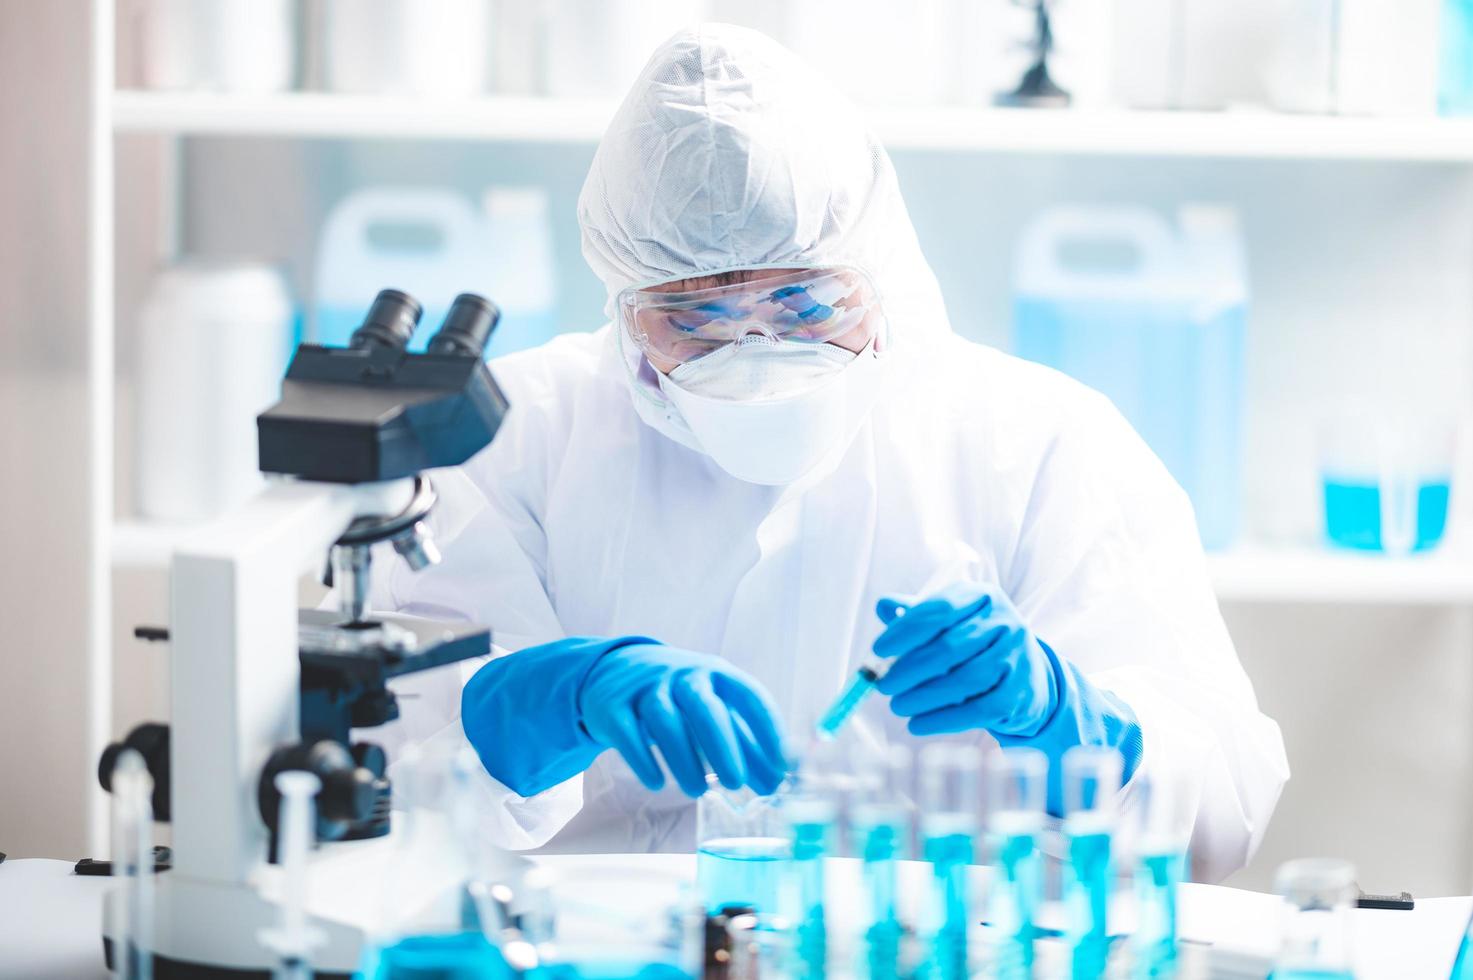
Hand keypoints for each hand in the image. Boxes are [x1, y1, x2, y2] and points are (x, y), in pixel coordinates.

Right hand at [462, 636, 787, 798]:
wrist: (616, 669)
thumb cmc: (681, 697)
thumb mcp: (715, 709)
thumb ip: (746, 745)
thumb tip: (777, 783)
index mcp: (717, 674)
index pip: (749, 695)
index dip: (768, 729)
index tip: (783, 765)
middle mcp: (682, 674)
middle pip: (703, 706)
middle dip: (722, 745)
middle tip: (736, 783)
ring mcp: (645, 687)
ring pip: (664, 720)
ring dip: (683, 759)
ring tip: (698, 792)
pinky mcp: (613, 704)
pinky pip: (628, 732)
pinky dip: (643, 759)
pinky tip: (656, 782)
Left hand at [873, 583, 1056, 736]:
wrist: (1024, 679)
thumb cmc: (974, 647)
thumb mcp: (951, 624)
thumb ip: (918, 615)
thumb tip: (884, 605)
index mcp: (982, 597)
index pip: (941, 608)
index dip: (906, 630)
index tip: (878, 650)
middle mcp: (1005, 622)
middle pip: (950, 647)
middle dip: (909, 669)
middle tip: (883, 686)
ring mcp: (1016, 657)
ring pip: (964, 680)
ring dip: (923, 697)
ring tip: (897, 706)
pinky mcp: (1019, 693)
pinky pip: (978, 710)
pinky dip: (943, 720)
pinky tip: (918, 724)